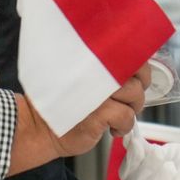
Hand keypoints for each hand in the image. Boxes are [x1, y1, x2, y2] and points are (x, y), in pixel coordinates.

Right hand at [9, 66, 150, 173]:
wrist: (40, 128)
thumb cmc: (63, 104)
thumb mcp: (82, 77)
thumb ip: (103, 68)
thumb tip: (136, 69)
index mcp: (91, 58)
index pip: (127, 52)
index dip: (138, 65)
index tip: (136, 76)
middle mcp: (95, 71)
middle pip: (137, 72)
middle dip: (139, 87)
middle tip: (129, 98)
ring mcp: (97, 93)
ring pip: (134, 94)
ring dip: (132, 107)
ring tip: (119, 114)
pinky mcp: (98, 114)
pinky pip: (127, 117)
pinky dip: (124, 126)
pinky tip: (112, 128)